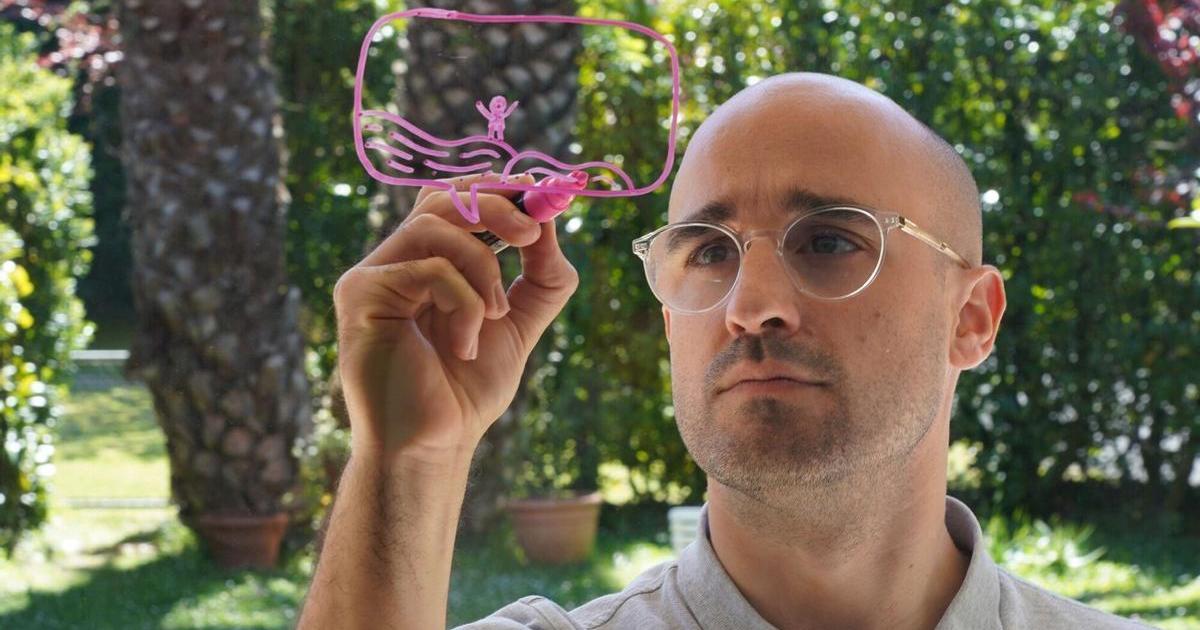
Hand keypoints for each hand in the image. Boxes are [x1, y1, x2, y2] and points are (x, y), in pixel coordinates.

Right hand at [332, 172, 578, 461]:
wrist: (435, 444)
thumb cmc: (467, 388)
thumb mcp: (520, 321)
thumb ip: (541, 274)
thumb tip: (553, 218)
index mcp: (431, 261)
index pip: (459, 200)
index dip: (502, 191)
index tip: (546, 197)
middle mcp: (398, 259)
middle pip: (442, 196)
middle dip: (497, 206)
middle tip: (534, 232)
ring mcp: (375, 274)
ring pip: (434, 224)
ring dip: (482, 266)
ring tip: (495, 314)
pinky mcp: (360, 294)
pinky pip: (426, 268)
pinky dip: (463, 301)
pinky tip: (465, 345)